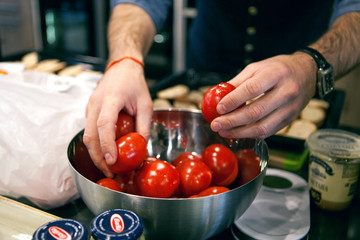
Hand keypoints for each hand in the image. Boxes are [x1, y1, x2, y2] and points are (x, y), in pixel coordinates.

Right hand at [83, 60, 152, 176]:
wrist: (122, 68)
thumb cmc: (135, 84)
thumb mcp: (146, 104)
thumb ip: (144, 126)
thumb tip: (142, 149)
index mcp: (111, 99)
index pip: (105, 124)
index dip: (107, 144)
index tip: (112, 161)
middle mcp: (95, 103)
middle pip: (90, 135)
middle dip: (98, 157)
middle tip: (110, 173)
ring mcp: (89, 107)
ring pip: (87, 135)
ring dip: (96, 153)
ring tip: (109, 168)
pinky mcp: (89, 111)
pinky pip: (90, 131)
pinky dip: (96, 145)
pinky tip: (106, 153)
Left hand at [211, 53, 316, 138]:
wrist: (307, 73)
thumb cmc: (279, 68)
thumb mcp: (258, 67)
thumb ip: (238, 82)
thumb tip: (218, 96)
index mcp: (277, 74)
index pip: (252, 89)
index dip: (234, 100)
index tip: (219, 108)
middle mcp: (286, 92)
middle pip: (256, 111)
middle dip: (232, 121)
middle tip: (216, 125)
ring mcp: (290, 108)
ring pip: (263, 127)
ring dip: (240, 132)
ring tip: (224, 132)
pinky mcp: (290, 120)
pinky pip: (269, 132)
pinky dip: (251, 135)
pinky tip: (238, 133)